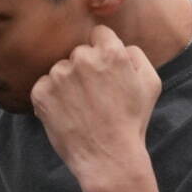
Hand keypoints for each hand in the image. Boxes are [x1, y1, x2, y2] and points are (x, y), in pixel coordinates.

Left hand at [31, 25, 160, 189]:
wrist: (108, 158)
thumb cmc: (132, 122)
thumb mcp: (150, 84)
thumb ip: (136, 55)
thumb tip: (119, 44)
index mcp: (110, 52)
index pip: (99, 33)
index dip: (102, 50)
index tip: (104, 69)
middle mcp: (82, 58)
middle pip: (78, 52)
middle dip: (85, 69)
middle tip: (95, 96)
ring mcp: (59, 75)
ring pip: (60, 69)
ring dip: (67, 83)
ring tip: (81, 108)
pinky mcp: (41, 92)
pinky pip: (44, 85)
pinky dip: (51, 98)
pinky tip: (67, 113)